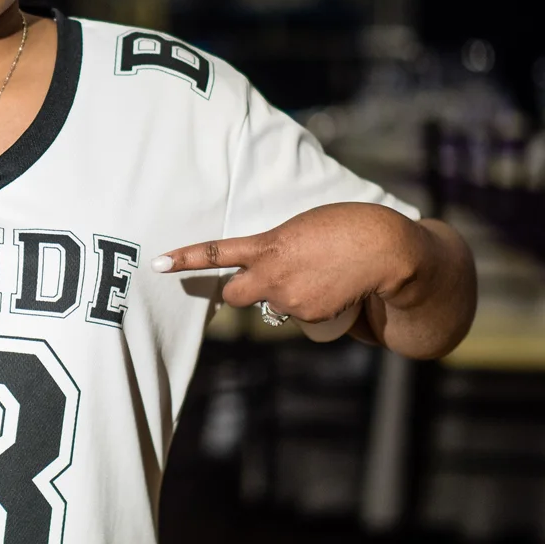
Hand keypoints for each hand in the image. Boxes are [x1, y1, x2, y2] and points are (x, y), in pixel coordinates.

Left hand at [152, 203, 421, 323]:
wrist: (386, 251)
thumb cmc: (349, 227)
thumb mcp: (303, 228)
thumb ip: (278, 246)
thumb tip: (268, 266)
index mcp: (268, 245)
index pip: (216, 252)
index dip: (185, 258)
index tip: (158, 263)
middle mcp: (272, 275)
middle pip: (235, 295)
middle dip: (242, 292)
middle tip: (264, 281)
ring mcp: (290, 299)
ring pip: (275, 306)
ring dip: (288, 296)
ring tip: (321, 276)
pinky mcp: (311, 316)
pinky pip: (300, 314)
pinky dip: (312, 305)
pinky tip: (335, 288)